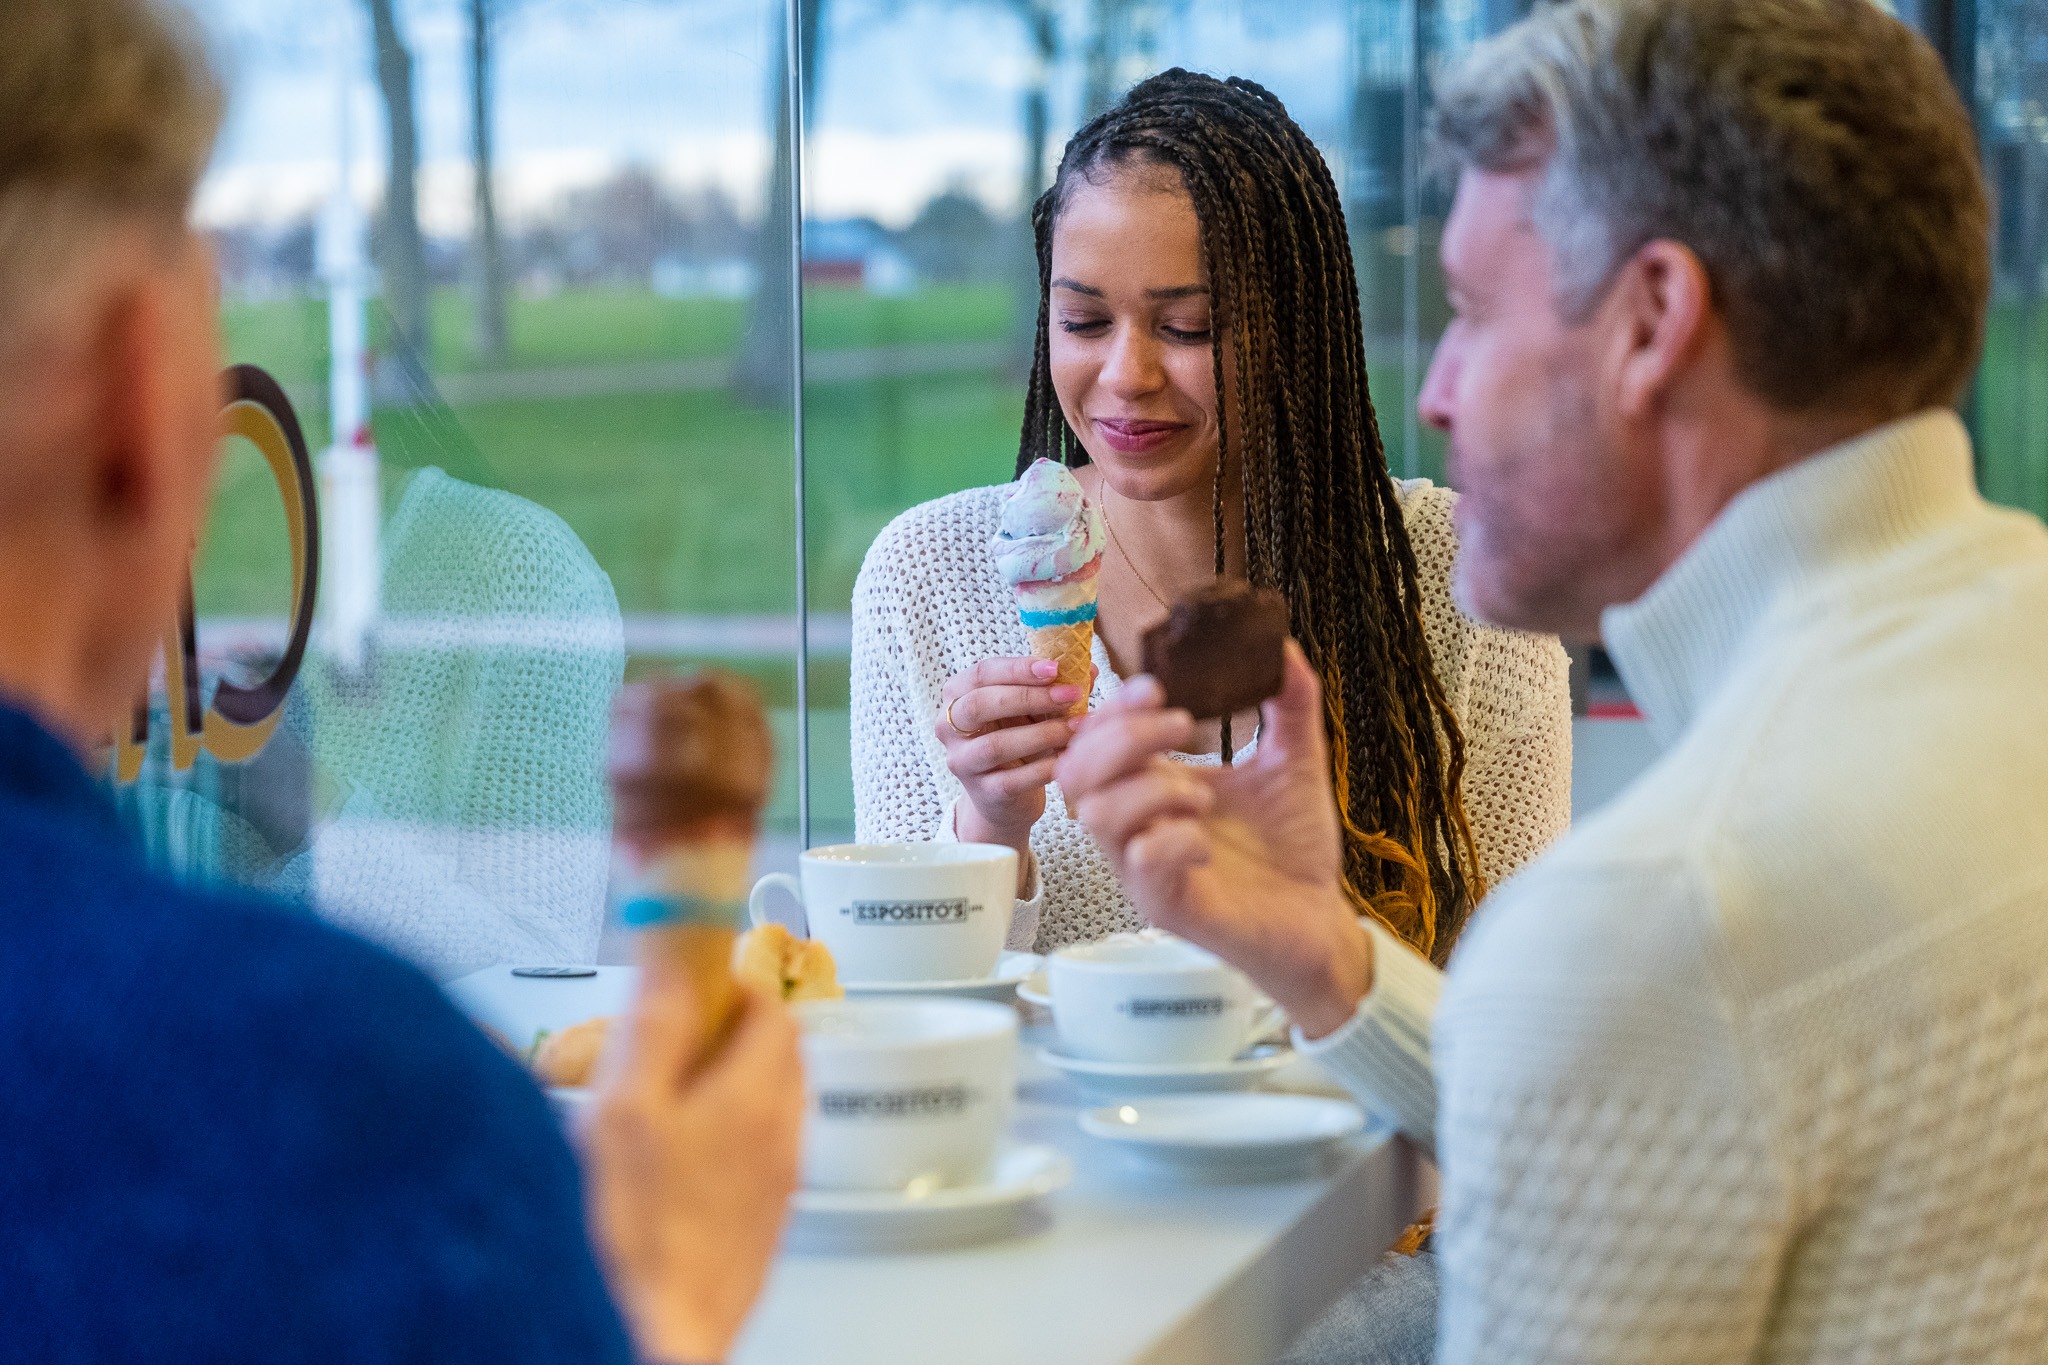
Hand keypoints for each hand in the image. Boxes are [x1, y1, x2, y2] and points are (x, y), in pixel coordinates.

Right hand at [585, 960, 803, 1363]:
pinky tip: (669, 1166)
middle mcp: (782, 1139)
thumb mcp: (623, 1109)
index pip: (773, 1008)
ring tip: (662, 1101)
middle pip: (776, 1055)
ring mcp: (774, 1189)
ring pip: (766, 1108)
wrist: (647, 1338)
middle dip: (729, 1034)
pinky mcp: (757, 1231)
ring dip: (725, 1089)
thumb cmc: (634, 1240)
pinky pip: (753, 1161)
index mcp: (758, 1096)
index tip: (692, 984)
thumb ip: (653, 1028)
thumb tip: (672, 960)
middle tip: (672, 1037)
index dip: (730, 985)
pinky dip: (721, 1142)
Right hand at [936, 657, 1091, 873]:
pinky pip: (1012, 780)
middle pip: (980, 705)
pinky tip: (1069, 759)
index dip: (1018, 669)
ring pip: (995, 745)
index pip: (981, 673)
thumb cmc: (1019, 738)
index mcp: (957, 694)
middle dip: (1029, 698)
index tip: (1055, 668)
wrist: (1008, 795)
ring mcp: (962, 762)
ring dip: (1042, 734)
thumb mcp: (1032, 708)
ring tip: (1077, 727)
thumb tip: (1088, 670)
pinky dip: (1044, 768)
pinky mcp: (982, 792)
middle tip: (1071, 695)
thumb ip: (1054, 687)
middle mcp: (949, 726)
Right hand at [1054, 642, 1373, 1038]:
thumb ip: (1289, 705)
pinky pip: (1141, 861)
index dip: (1114, 707)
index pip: (1097, 738)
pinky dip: (1173, 839)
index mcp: (1153, 787)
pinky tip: (1206, 842)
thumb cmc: (1295, 848)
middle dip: (1122, 737)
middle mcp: (1136, 826)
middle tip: (1183, 727)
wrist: (1319, 918)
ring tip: (1203, 796)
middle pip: (1074, 771)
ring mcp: (1142, 868)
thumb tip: (1283, 648)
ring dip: (1148, 788)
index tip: (1158, 685)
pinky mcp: (1164, 905)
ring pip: (1095, 814)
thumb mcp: (1295, 760)